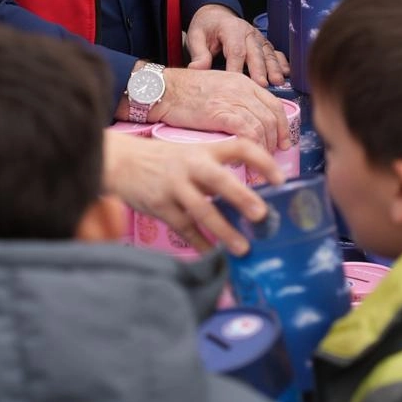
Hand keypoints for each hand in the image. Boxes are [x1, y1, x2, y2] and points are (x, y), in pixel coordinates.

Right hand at [102, 131, 282, 253]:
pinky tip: (212, 254)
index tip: (281, 180)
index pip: (239, 147)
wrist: (120, 162)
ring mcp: (174, 186)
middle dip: (241, 197)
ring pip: (201, 210)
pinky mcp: (159, 205)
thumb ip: (213, 174)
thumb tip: (244, 201)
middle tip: (261, 215)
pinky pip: (183, 228)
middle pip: (219, 179)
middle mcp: (191, 166)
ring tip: (243, 248)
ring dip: (224, 231)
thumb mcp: (189, 156)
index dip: (262, 161)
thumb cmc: (163, 161)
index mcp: (204, 150)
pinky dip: (198, 242)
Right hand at [126, 66, 287, 151]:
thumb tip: (249, 121)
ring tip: (258, 163)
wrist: (163, 90)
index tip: (283, 142)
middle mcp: (242, 89)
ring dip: (264, 149)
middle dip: (276, 141)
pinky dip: (252, 149)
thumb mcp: (218, 87)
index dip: (283, 127)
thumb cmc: (185, 91)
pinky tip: (246, 161)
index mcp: (243, 82)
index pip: (275, 105)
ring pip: (262, 127)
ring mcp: (232, 100)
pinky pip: (248, 133)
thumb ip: (236, 100)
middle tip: (272, 157)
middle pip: (272, 118)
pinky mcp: (220, 113)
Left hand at [186, 3, 289, 85]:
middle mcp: (247, 32)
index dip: (237, 67)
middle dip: (260, 69)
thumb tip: (197, 69)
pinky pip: (275, 52)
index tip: (237, 84)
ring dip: (274, 68)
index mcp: (231, 28)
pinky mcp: (263, 43)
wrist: (216, 15)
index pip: (235, 50)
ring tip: (278, 82)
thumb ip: (198, 53)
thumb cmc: (206, 27)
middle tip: (262, 85)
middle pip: (255, 52)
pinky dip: (282, 62)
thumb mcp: (196, 36)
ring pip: (268, 53)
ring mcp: (257, 37)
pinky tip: (287, 73)